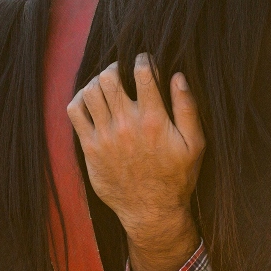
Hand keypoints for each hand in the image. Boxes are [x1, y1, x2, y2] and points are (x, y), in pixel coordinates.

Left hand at [67, 53, 203, 270]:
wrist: (151, 211)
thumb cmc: (176, 177)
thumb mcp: (195, 145)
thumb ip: (188, 109)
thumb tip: (178, 77)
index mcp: (154, 120)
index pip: (143, 74)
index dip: (143, 60)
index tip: (144, 60)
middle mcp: (126, 125)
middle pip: (110, 78)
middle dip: (116, 67)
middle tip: (122, 71)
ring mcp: (105, 136)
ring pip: (90, 91)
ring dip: (98, 81)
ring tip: (107, 85)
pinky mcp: (90, 148)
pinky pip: (75, 112)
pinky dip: (80, 99)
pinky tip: (92, 101)